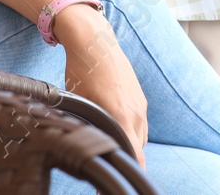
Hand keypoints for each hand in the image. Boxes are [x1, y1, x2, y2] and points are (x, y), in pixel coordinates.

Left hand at [55, 5, 148, 165]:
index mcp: (121, 116)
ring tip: (110, 145)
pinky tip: (116, 125)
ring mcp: (140, 103)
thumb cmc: (82, 69)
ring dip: (129, 144)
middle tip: (106, 164)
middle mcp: (136, 112)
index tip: (107, 185)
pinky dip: (131, 129)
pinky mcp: (139, 96)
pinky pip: (140, 122)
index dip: (126, 169)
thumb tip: (83, 143)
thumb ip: (87, 125)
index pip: (134, 155)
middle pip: (138, 149)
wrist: (94, 39)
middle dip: (126, 159)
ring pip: (140, 136)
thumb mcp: (79, 102)